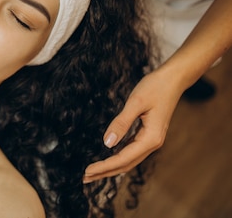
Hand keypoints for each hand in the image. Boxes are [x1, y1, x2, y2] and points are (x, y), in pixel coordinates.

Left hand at [83, 68, 184, 182]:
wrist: (173, 79)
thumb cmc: (155, 87)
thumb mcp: (135, 102)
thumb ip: (121, 123)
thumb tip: (107, 143)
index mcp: (151, 138)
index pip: (123, 158)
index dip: (104, 166)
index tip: (87, 171)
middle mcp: (152, 143)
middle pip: (125, 164)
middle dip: (105, 172)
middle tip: (84, 178)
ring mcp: (151, 140)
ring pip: (128, 159)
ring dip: (110, 167)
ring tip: (92, 172)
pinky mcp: (148, 134)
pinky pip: (131, 151)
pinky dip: (117, 157)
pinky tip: (107, 158)